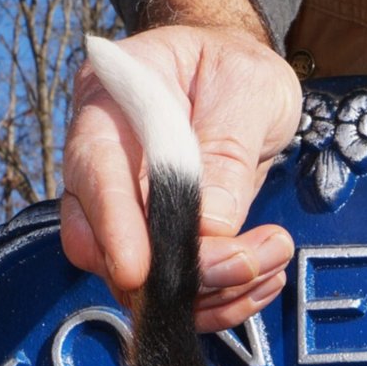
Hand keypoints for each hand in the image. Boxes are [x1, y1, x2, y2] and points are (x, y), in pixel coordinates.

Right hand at [61, 4, 301, 330]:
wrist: (244, 75)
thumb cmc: (237, 68)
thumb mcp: (247, 88)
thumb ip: (226, 153)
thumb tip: (210, 227)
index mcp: (111, 103)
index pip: (94, 171)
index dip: (112, 225)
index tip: (138, 270)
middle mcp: (108, 162)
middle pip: (103, 242)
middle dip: (174, 272)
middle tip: (248, 262)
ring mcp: (132, 207)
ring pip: (143, 280)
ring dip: (212, 290)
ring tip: (272, 257)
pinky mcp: (162, 240)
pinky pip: (178, 288)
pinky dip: (222, 298)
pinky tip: (264, 277)